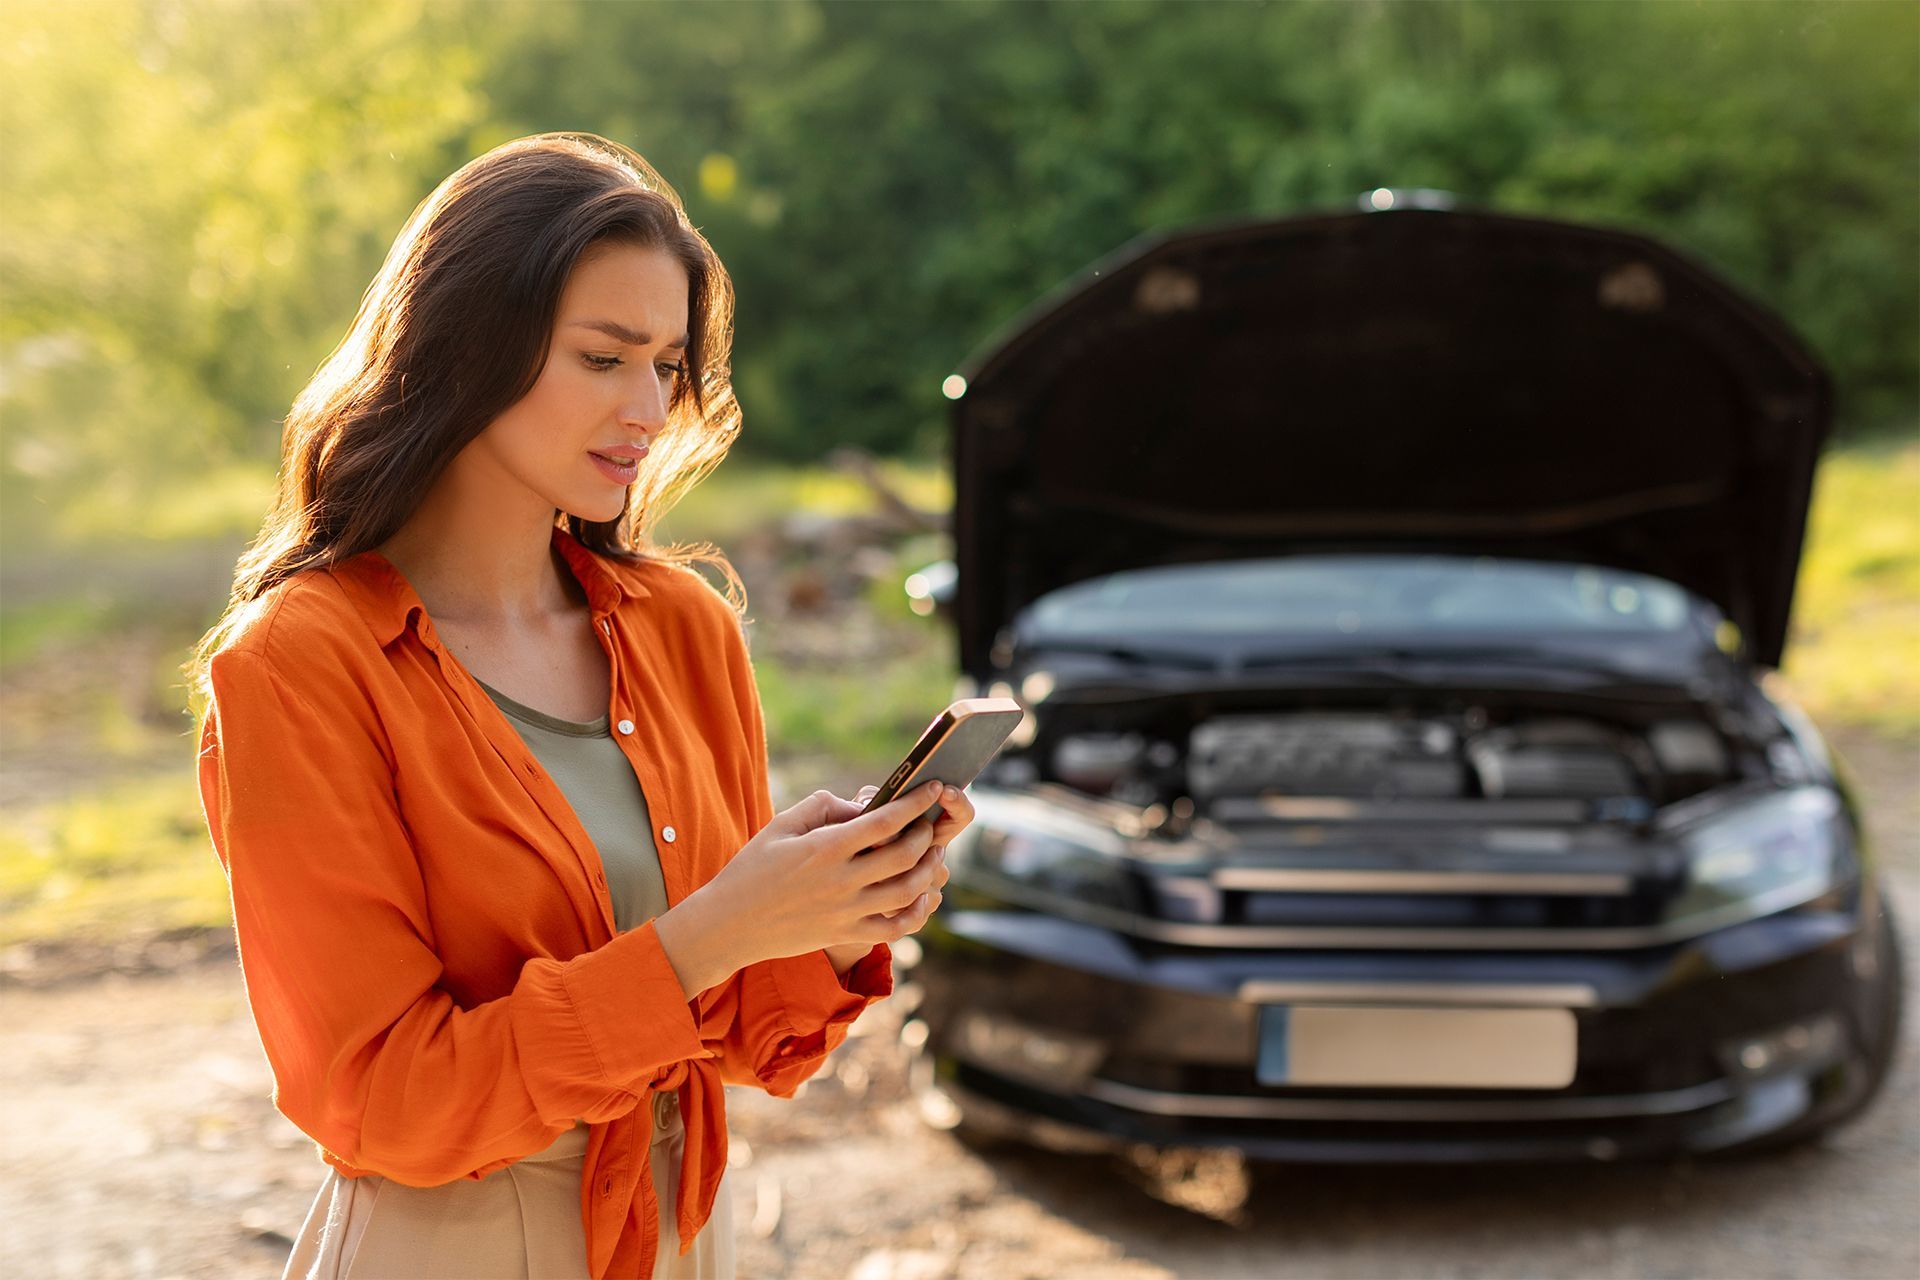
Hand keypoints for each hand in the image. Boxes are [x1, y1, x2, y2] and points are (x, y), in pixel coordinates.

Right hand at [698, 779, 959, 964]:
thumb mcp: (780, 825)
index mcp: (824, 848)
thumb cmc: (752, 868)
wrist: (729, 925)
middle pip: (905, 855)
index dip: (915, 803)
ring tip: (932, 855)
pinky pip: (896, 928)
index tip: (934, 788)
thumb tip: (864, 804)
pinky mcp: (845, 935)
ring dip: (928, 870)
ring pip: (907, 891)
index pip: (884, 821)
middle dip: (926, 834)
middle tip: (930, 824)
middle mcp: (840, 881)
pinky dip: (918, 911)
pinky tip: (922, 895)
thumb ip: (823, 806)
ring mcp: (845, 912)